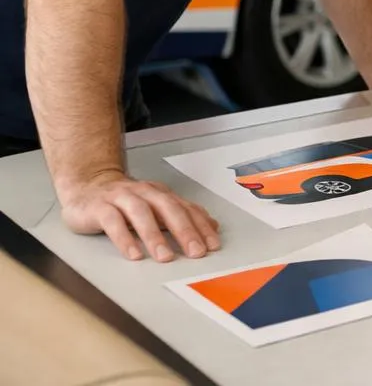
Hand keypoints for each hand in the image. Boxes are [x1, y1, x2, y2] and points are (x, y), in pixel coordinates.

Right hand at [58, 173, 220, 261]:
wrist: (87, 185)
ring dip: (155, 236)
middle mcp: (144, 192)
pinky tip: (133, 254)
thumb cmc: (124, 200)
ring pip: (141, 213)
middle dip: (185, 231)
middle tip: (196, 252)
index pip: (186, 208)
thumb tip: (213, 227)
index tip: (213, 245)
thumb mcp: (156, 206)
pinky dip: (124, 238)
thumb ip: (182, 216)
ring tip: (165, 257)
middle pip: (168, 208)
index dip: (201, 226)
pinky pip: (113, 222)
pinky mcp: (99, 207)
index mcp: (160, 193)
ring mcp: (121, 198)